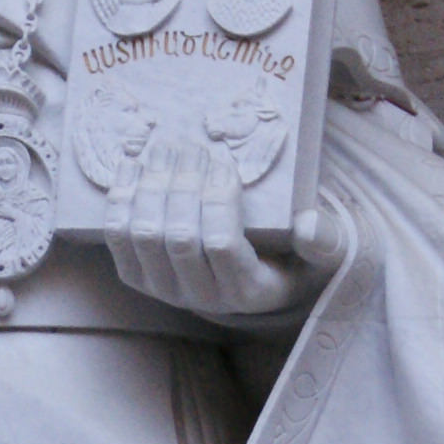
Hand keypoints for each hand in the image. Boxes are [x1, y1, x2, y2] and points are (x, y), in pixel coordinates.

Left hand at [98, 133, 317, 322]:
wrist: (259, 280)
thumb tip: (309, 225)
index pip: (221, 243)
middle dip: (181, 184)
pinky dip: (121, 198)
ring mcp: (165, 290)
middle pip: (177, 236)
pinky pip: (118, 238)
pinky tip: (133, 166)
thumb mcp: (324, 253)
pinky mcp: (138, 278)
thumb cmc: (295, 257)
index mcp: (249, 291)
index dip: (217, 198)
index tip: (223, 162)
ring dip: (150, 186)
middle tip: (190, 145)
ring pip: (143, 235)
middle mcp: (202, 298)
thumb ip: (325, 241)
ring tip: (165, 150)